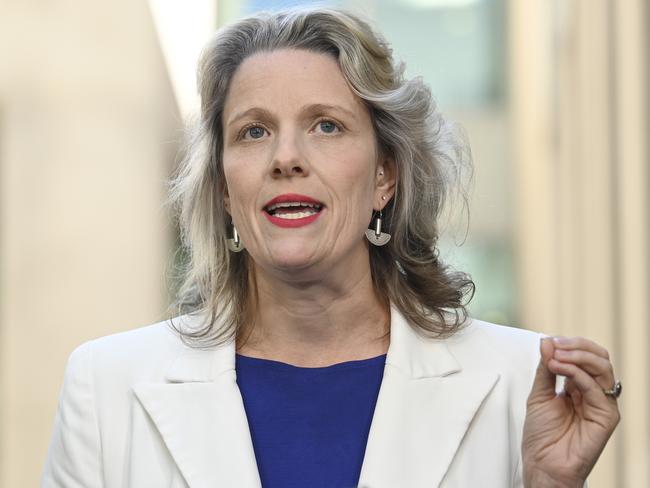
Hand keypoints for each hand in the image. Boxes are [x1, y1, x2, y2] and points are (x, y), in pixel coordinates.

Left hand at [522, 336, 619, 486]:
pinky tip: (560, 368)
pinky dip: (577, 373)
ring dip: (577, 356)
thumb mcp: (539, 393)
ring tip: (555, 357)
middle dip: (576, 346)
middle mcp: (593, 392)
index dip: (569, 343)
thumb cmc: (542, 435)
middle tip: (554, 346)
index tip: (549, 341)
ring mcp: (602, 403)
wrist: (543, 464)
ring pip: (602, 368)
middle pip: (598, 357)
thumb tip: (547, 341)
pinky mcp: (607, 417)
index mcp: (579, 385)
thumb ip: (545, 368)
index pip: (585, 354)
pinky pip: (596, 388)